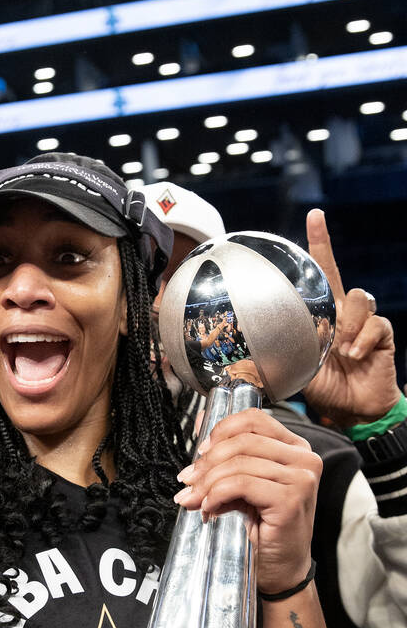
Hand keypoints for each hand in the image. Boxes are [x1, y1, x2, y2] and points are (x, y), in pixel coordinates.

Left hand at [174, 409, 321, 594]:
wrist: (280, 568)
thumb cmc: (264, 527)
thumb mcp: (243, 483)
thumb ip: (227, 455)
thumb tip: (200, 422)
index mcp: (295, 448)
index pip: (253, 420)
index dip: (221, 431)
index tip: (201, 452)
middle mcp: (304, 459)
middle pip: (242, 441)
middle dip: (207, 462)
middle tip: (188, 480)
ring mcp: (301, 478)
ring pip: (238, 463)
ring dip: (207, 482)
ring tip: (194, 499)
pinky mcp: (291, 499)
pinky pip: (241, 484)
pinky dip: (217, 495)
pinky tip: (210, 508)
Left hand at [303, 208, 400, 425]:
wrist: (354, 410)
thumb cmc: (326, 388)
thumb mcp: (297, 369)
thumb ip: (282, 355)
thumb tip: (246, 356)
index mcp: (322, 317)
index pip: (317, 277)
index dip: (317, 246)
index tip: (313, 217)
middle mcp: (342, 313)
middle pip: (336, 273)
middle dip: (323, 245)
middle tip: (314, 220)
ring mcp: (363, 321)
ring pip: (357, 298)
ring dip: (346, 324)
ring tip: (340, 349)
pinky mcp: (382, 334)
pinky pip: (375, 325)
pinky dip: (361, 341)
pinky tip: (354, 357)